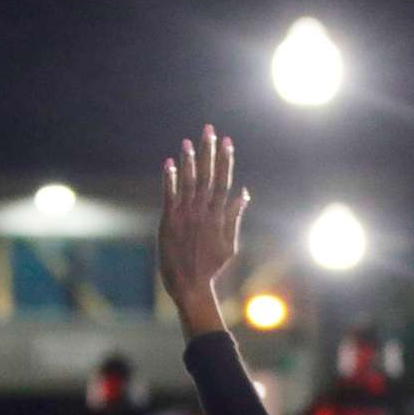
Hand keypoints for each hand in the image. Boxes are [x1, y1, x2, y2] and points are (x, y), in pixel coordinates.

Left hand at [160, 125, 248, 340]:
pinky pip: (170, 195)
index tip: (227, 141)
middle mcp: (203, 213)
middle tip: (209, 130)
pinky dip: (170, 179)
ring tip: (188, 141)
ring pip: (189, 183)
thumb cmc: (211, 266)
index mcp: (219, 217)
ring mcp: (186, 217)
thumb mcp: (230, 244)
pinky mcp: (169, 222)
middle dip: (209, 152)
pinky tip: (169, 162)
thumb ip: (235, 217)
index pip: (223, 182)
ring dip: (189, 161)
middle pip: (207, 176)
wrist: (189, 284)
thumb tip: (244, 193)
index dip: (225, 160)